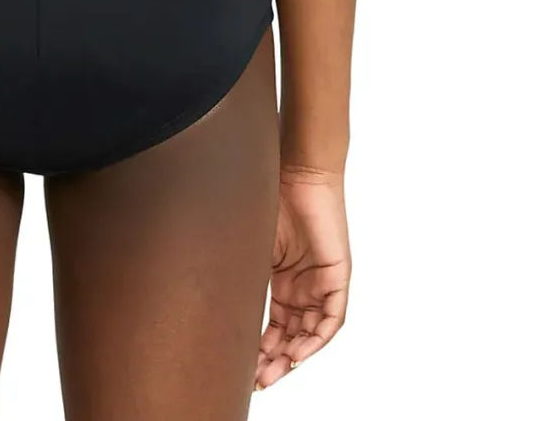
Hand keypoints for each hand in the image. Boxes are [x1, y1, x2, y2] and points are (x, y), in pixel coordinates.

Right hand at [255, 167, 349, 390]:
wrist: (297, 170)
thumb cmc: (270, 196)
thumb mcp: (251, 245)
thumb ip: (242, 273)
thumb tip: (213, 300)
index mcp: (282, 279)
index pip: (274, 325)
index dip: (260, 349)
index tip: (246, 369)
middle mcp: (303, 285)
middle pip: (291, 335)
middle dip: (275, 360)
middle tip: (258, 379)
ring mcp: (321, 281)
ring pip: (311, 332)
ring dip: (294, 355)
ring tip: (274, 371)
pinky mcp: (337, 276)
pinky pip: (332, 318)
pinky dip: (317, 338)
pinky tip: (299, 352)